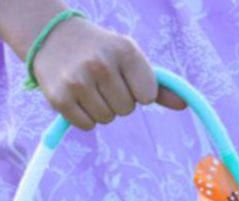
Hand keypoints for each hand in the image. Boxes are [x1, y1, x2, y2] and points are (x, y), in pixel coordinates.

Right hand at [31, 16, 186, 129]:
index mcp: (125, 51)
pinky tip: (76, 96)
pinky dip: (84, 118)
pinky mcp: (60, 97)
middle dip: (118, 100)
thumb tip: (185, 105)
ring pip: (107, 119)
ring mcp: (78, 81)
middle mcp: (101, 64)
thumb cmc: (101, 51)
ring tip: (88, 87)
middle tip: (102, 81)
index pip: (148, 96)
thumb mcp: (130, 59)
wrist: (54, 37)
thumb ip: (158, 84)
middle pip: (127, 109)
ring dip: (101, 109)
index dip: (138, 92)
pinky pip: (87, 126)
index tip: (124, 78)